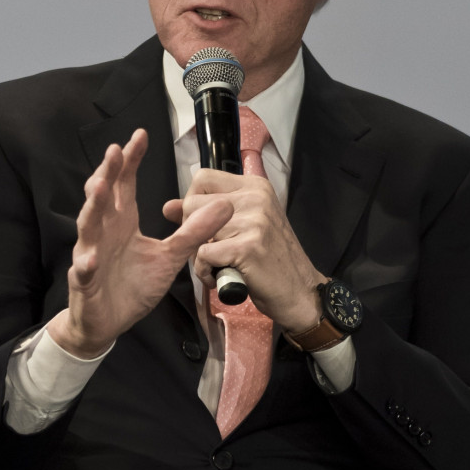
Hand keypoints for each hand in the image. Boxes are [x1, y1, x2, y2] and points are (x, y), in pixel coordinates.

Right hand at [48, 130, 233, 357]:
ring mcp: (90, 254)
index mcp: (122, 221)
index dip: (130, 160)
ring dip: (92, 207)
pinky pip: (82, 270)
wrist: (108, 322)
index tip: (140, 135)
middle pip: (102, 196)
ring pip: (87, 226)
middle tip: (115, 151)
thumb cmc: (134, 284)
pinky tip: (89, 258)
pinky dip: (85, 263)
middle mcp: (103, 231)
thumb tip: (225, 205)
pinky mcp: (84, 281)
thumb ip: (193, 231)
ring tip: (99, 188)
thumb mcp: (170, 256)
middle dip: (107, 173)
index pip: (124, 184)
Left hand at [163, 169, 324, 332]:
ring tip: (220, 266)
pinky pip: (203, 256)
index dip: (193, 202)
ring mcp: (254, 221)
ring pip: (196, 231)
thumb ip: (207, 212)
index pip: (203, 178)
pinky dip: (205, 272)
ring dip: (199, 256)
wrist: (301, 292)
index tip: (202, 224)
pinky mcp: (248, 247)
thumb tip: (169, 207)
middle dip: (192, 231)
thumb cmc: (271, 261)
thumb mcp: (244, 227)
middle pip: (193, 203)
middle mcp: (256, 197)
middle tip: (211, 251)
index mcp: (255, 187)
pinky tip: (221, 278)